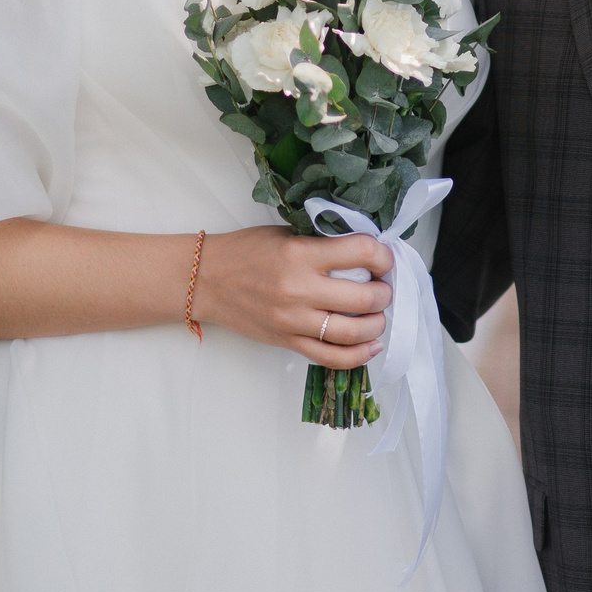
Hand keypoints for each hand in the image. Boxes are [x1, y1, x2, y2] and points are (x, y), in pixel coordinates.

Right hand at [192, 226, 392, 369]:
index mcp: (300, 254)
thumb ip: (323, 242)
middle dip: (384, 293)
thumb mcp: (286, 233)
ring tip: (377, 314)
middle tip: (383, 287)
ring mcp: (294, 321)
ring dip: (377, 324)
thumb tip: (366, 252)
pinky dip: (359, 356)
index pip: (362, 253)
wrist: (207, 280)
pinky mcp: (288, 342)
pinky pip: (331, 358)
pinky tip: (371, 346)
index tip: (385, 258)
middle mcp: (299, 290)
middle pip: (364, 298)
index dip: (383, 256)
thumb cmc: (246, 251)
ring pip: (353, 332)